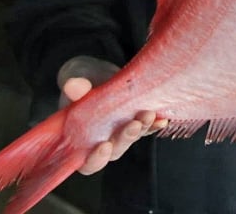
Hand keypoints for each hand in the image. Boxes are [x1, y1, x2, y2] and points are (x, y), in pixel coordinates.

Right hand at [57, 55, 167, 175]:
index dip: (95, 159)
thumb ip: (76, 90)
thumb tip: (73, 86)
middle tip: (133, 125)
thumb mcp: (78, 84)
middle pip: (115, 151)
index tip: (103, 145)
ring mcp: (122, 132)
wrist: (101, 72)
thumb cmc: (83, 83)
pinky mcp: (138, 121)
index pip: (87, 163)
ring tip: (148, 114)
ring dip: (143, 129)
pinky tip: (162, 118)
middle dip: (125, 139)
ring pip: (134, 138)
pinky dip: (155, 124)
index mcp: (81, 141)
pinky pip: (148, 127)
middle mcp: (103, 141)